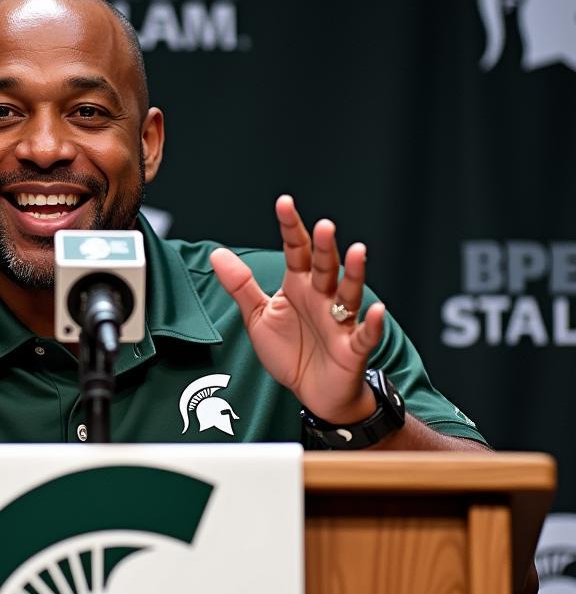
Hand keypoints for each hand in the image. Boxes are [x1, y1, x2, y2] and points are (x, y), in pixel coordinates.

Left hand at [210, 195, 384, 423]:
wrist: (312, 391)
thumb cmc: (290, 351)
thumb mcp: (257, 317)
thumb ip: (240, 285)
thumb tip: (217, 254)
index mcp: (298, 286)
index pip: (296, 251)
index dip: (290, 228)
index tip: (284, 203)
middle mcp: (321, 298)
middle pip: (324, 267)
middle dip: (324, 247)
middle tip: (324, 226)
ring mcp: (339, 322)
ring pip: (348, 293)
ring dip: (354, 274)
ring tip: (357, 253)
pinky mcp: (351, 348)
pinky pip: (364, 335)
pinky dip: (371, 324)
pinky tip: (376, 310)